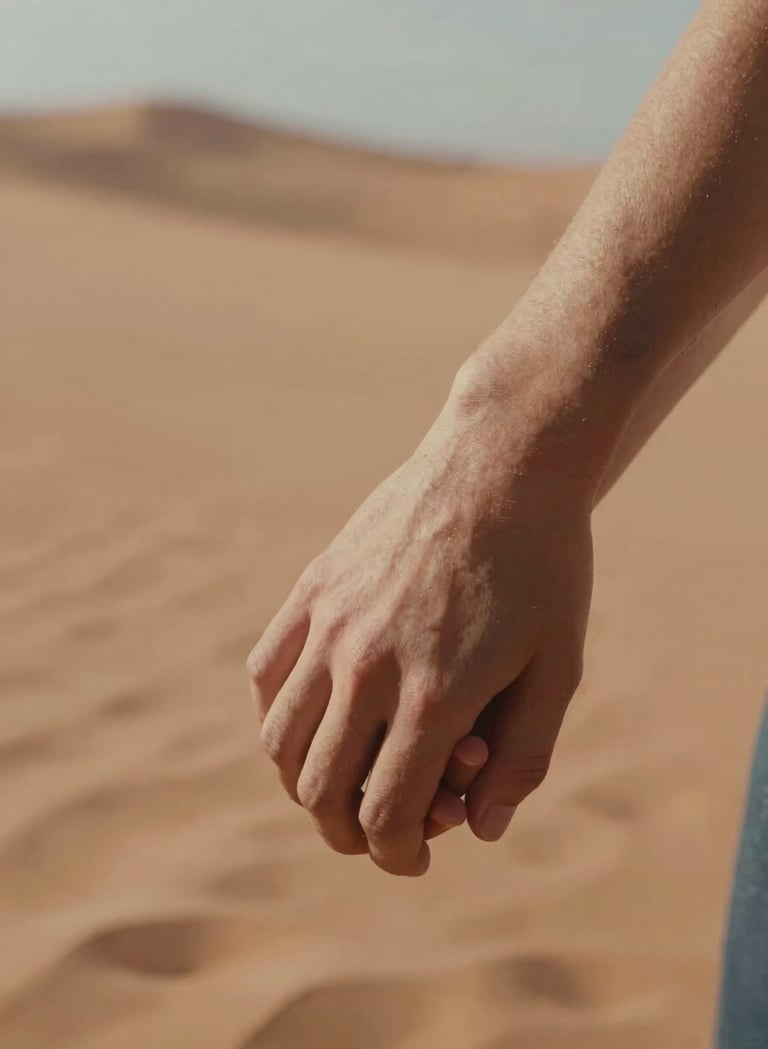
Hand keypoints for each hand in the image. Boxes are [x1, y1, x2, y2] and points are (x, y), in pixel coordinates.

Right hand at [249, 357, 593, 874]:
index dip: (397, 854)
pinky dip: (279, 715)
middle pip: (320, 788)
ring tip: (341, 780)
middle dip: (347, 831)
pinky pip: (265, 674)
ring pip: (280, 740)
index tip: (413, 856)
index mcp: (434, 694)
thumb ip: (522, 758)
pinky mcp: (312, 589)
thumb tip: (483, 829)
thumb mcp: (559, 668)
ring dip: (305, 781)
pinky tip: (316, 717)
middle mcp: (367, 665)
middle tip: (378, 830)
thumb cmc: (544, 568)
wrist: (502, 464)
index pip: (386, 812)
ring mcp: (330, 624)